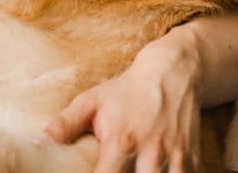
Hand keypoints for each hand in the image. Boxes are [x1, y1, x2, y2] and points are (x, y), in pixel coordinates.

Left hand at [44, 36, 203, 172]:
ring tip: (135, 168)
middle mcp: (151, 155)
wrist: (171, 74)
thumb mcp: (93, 101)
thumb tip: (45, 137)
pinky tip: (158, 169)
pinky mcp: (192, 160)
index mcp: (122, 142)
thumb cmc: (126, 90)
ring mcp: (175, 159)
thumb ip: (68, 122)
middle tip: (116, 169)